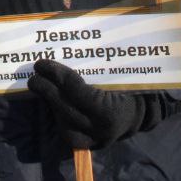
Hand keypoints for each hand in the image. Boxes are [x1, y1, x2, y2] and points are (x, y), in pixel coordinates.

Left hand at [27, 59, 177, 149]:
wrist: (145, 111)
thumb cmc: (132, 83)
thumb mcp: (117, 69)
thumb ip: (96, 59)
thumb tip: (69, 35)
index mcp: (113, 110)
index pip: (78, 93)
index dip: (57, 77)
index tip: (43, 63)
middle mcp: (104, 130)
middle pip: (67, 109)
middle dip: (47, 90)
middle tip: (35, 73)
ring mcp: (96, 141)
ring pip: (63, 123)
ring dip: (49, 103)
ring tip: (38, 84)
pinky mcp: (88, 145)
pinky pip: (67, 131)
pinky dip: (56, 114)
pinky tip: (48, 99)